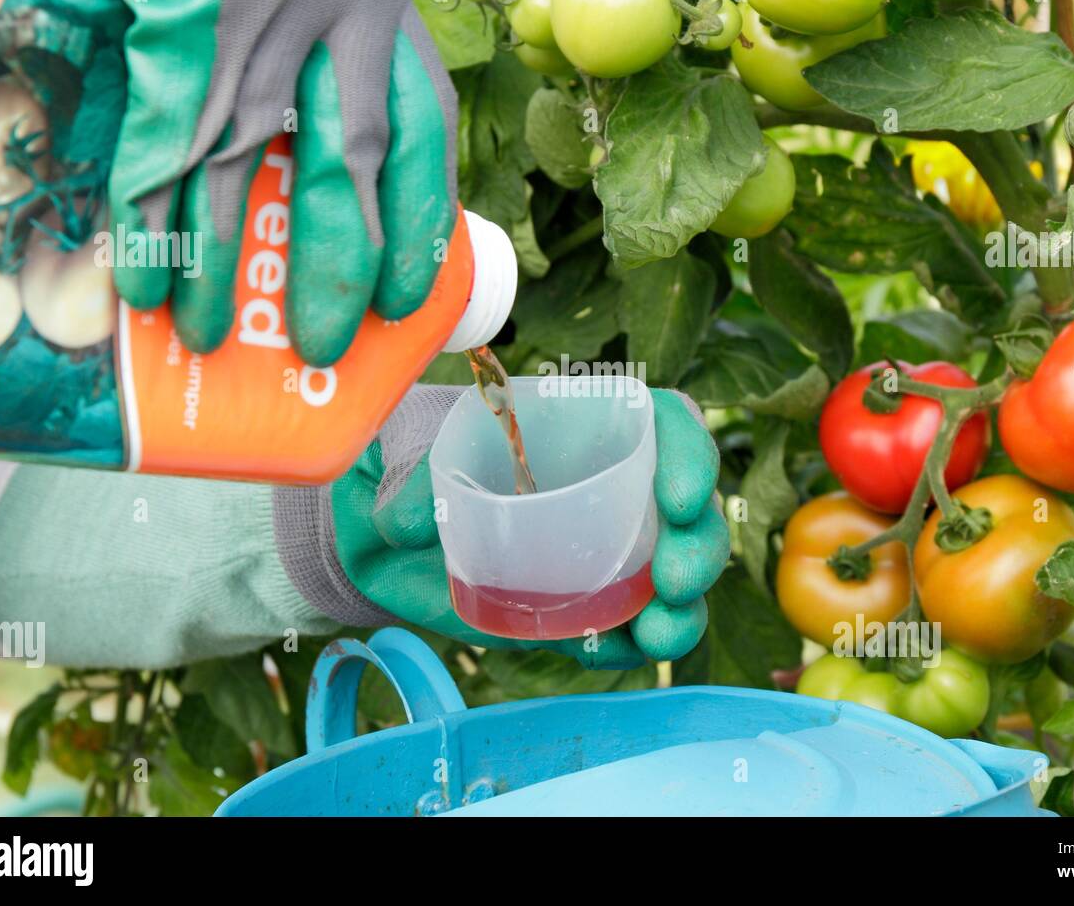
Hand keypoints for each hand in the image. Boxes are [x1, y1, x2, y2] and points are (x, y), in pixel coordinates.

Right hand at [55, 0, 455, 364]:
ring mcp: (251, 26)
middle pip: (344, 171)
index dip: (415, 230)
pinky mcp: (179, 18)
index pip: (419, 142)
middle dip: (329, 268)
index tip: (402, 301)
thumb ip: (364, 68)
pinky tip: (140, 273)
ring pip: (240, 165)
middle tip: (317, 343)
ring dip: (220, 260)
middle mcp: (332, 27)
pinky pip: (161, 132)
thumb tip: (361, 188)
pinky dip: (149, 210)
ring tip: (206, 332)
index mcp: (385, 21)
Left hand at [332, 389, 730, 668]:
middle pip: (686, 507)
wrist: (374, 539)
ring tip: (661, 630)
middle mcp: (607, 486)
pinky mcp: (581, 608)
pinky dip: (637, 643)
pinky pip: (628, 628)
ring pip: (672, 574)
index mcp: (582, 428)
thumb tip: (408, 522)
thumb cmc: (401, 470)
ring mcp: (601, 551)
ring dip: (682, 605)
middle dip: (699, 542)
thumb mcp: (398, 455)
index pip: (663, 425)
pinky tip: (627, 649)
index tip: (679, 496)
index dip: (689, 452)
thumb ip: (406, 480)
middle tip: (675, 578)